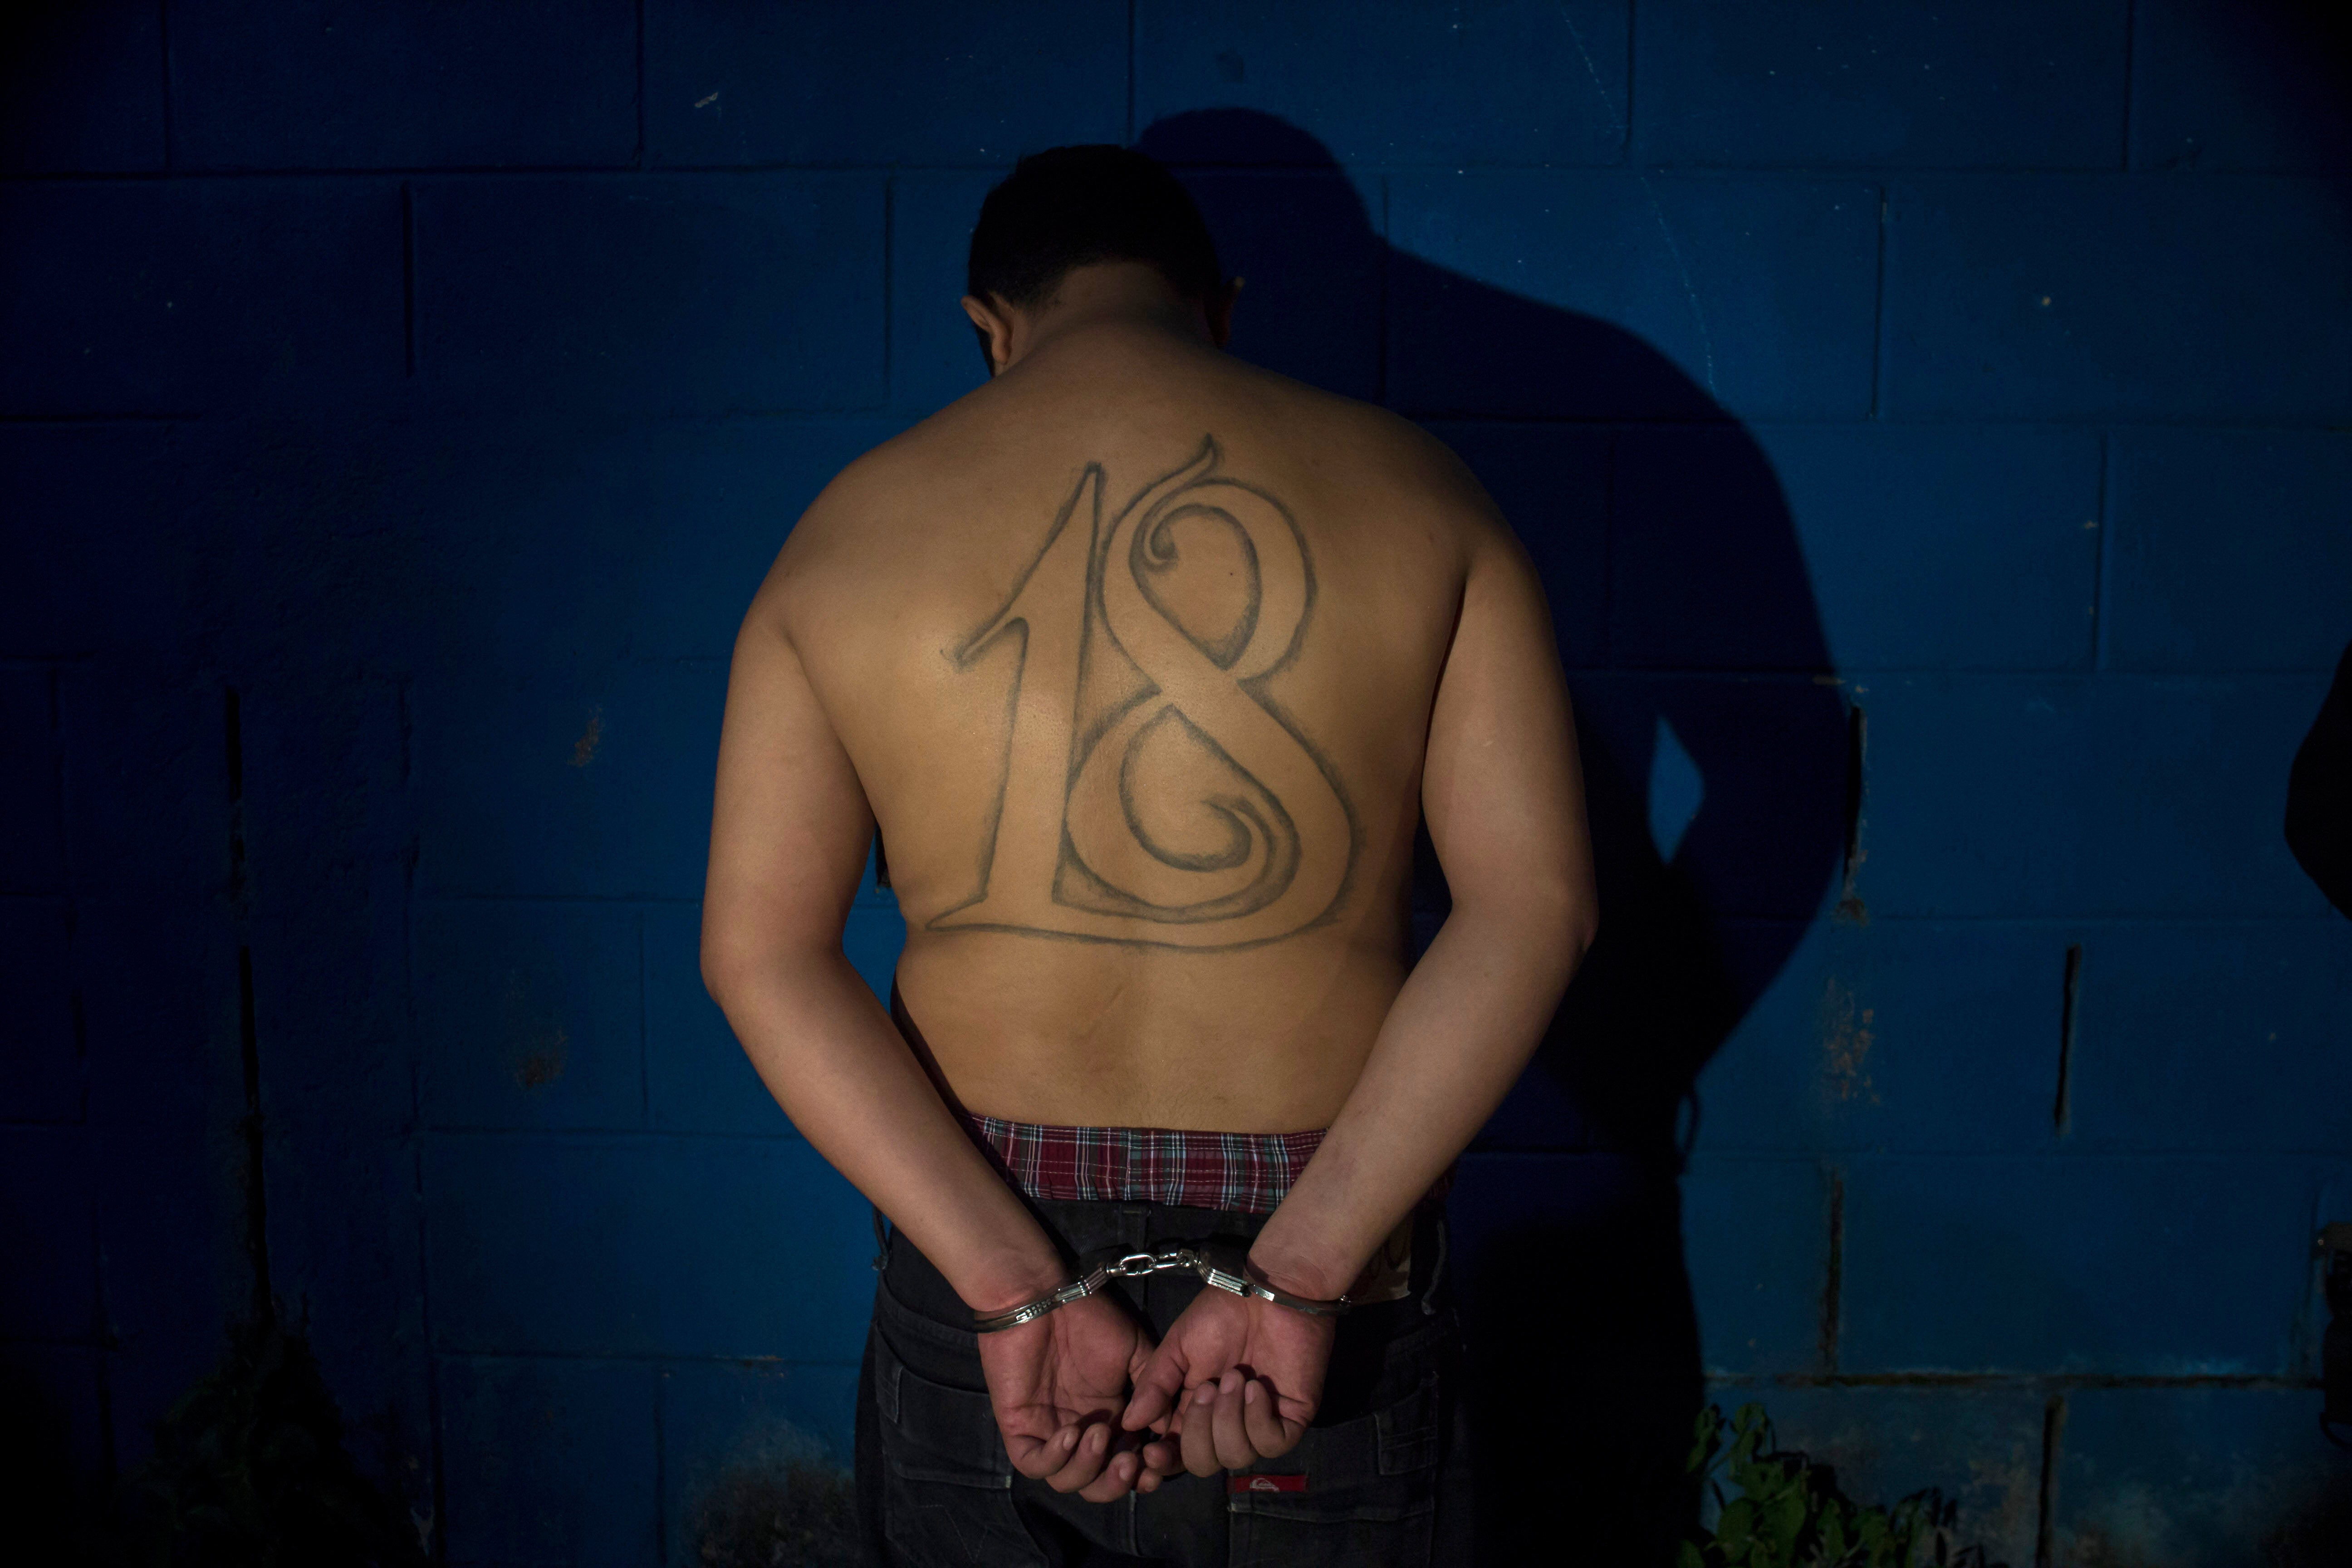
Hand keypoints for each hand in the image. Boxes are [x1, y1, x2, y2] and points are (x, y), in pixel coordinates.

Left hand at [976, 1292, 1158, 1500]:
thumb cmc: (1090, 1317)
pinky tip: (1071, 1432)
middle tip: (1130, 1462)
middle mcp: (1080, 1432)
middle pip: (1098, 1484)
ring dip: (1089, 1469)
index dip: (1143, 1474)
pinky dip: (1054, 1459)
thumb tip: (1166, 1430)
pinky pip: (1033, 1464)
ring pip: (1067, 1481)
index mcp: (1111, 1418)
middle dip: (1117, 1483)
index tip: (1157, 1466)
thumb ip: (1155, 1389)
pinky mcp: (1018, 1427)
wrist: (1043, 1294)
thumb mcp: (1136, 1351)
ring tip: (1101, 1435)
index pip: (1127, 1464)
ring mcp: (1047, 1432)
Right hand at [1120, 1286, 1335, 1478]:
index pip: (1177, 1454)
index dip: (1164, 1461)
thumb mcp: (1177, 1347)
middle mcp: (1225, 1425)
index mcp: (1195, 1412)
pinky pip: (1271, 1445)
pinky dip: (1258, 1419)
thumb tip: (1131, 1423)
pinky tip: (1256, 1388)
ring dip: (1228, 1418)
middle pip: (1203, 1464)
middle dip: (1198, 1431)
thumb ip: (1155, 1385)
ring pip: (1236, 1457)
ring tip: (1236, 1378)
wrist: (1269, 1294)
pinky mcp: (1290, 1420)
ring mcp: (1259, 1425)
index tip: (1151, 1451)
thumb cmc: (1221, 1316)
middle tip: (1208, 1388)